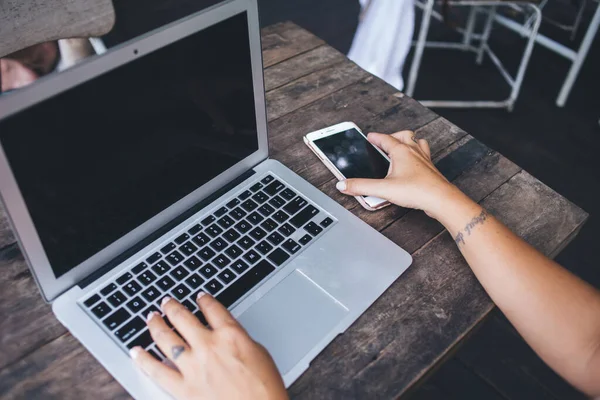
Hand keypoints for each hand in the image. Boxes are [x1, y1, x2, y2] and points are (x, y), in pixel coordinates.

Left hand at [130, 293, 287, 399]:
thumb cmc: (266, 389)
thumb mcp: (260, 353)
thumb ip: (239, 340)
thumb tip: (228, 336)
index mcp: (231, 335)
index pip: (212, 308)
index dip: (204, 300)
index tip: (199, 297)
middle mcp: (209, 346)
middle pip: (183, 318)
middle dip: (172, 307)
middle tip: (166, 302)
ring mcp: (193, 367)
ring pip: (166, 338)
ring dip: (156, 325)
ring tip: (151, 318)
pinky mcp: (183, 388)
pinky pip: (156, 371)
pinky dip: (143, 360)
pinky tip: (136, 351)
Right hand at [336, 131, 458, 218]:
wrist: (440, 199)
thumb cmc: (416, 191)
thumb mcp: (383, 189)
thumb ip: (361, 186)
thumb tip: (343, 185)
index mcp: (401, 151)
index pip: (385, 139)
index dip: (376, 137)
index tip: (370, 136)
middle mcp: (414, 151)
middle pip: (404, 135)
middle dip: (393, 136)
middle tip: (385, 142)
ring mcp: (424, 159)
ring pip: (417, 143)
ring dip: (409, 142)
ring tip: (401, 148)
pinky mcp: (430, 170)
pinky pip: (424, 155)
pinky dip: (418, 155)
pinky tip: (413, 165)